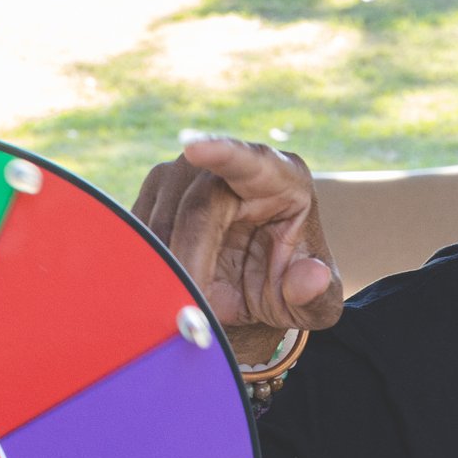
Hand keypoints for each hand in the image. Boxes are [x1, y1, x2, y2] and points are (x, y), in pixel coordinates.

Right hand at [134, 135, 342, 359]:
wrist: (255, 284)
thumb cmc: (289, 285)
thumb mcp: (316, 303)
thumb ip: (316, 295)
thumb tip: (311, 278)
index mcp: (285, 179)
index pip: (251, 162)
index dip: (222, 153)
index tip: (194, 149)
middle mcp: (232, 166)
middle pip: (198, 209)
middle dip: (192, 264)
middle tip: (197, 309)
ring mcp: (189, 172)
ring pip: (162, 221)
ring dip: (171, 269)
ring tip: (193, 302)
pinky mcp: (157, 190)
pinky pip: (140, 229)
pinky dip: (150, 263)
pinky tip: (169, 284)